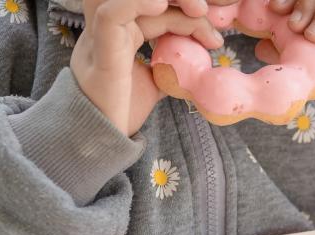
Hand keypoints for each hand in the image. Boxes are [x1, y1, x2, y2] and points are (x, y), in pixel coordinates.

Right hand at [71, 0, 233, 135]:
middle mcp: (109, 29)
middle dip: (179, 1)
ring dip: (166, 0)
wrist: (101, 140)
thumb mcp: (154, 84)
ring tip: (198, 12)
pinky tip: (160, 5)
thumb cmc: (122, 113)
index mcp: (121, 34)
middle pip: (144, 0)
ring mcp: (102, 37)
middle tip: (206, 14)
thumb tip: (196, 64)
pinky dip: (135, 4)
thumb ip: (169, 68)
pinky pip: (111, 15)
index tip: (214, 39)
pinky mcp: (99, 51)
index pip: (155, 10)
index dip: (186, 16)